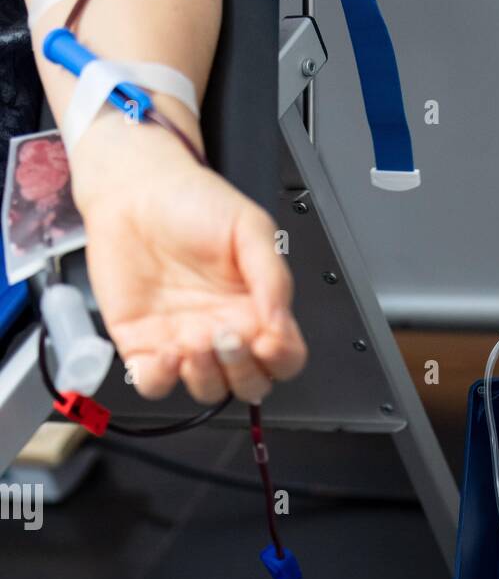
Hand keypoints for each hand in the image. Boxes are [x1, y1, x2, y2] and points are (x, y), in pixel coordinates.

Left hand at [72, 115, 306, 403]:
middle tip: (227, 335)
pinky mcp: (143, 345)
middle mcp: (223, 333)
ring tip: (195, 340)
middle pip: (249, 384)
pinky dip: (160, 379)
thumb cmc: (193, 202)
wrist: (134, 187)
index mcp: (256, 311)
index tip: (268, 341)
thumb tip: (280, 323)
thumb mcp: (251, 228)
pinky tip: (164, 351)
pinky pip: (154, 384)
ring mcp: (184, 344)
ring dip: (205, 376)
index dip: (281, 360)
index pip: (284, 359)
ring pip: (207, 391)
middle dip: (242, 370)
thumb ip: (273, 278)